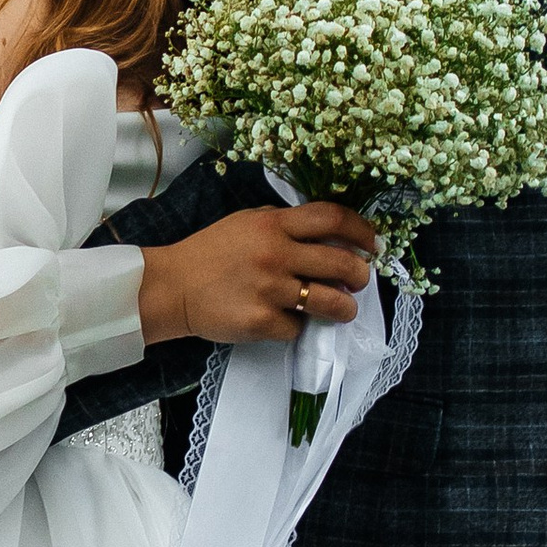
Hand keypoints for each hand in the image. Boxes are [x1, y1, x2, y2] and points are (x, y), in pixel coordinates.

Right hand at [136, 202, 377, 349]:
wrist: (173, 287)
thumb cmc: (211, 253)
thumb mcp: (246, 222)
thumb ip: (283, 224)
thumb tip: (328, 235)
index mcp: (273, 225)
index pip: (332, 219)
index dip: (362, 230)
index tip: (373, 244)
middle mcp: (275, 254)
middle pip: (342, 263)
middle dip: (361, 275)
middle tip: (359, 281)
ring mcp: (270, 290)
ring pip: (332, 302)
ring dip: (345, 308)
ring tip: (342, 309)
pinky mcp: (262, 322)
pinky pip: (298, 327)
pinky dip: (296, 326)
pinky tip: (284, 320)